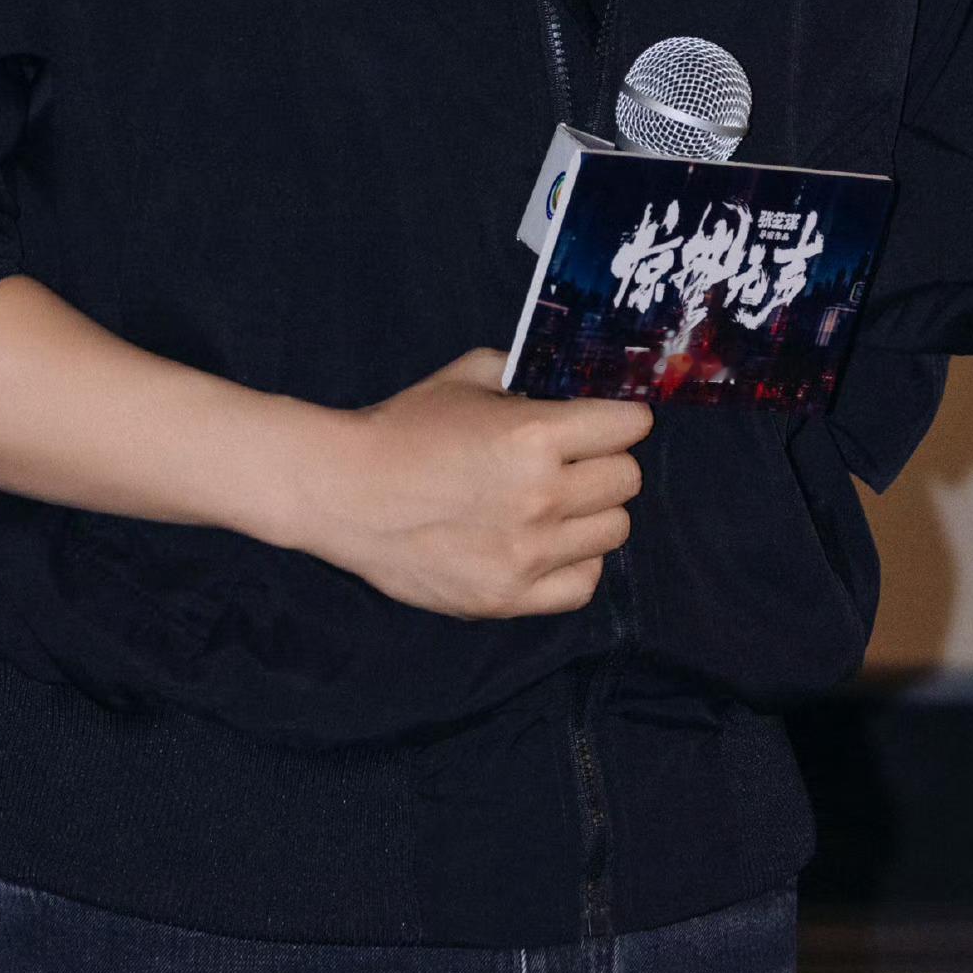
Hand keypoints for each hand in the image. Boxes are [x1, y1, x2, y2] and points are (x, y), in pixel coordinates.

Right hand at [296, 347, 653, 618]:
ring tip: (556, 505)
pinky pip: (583, 584)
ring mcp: (528, 554)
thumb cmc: (402, 429)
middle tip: (575, 461)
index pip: (629, 426)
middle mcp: (541, 496)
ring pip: (614, 531)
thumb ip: (527, 376)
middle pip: (627, 480)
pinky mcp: (510, 597)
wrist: (343, 493)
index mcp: (534, 435)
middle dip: (606, 462)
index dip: (620, 417)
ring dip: (592, 513)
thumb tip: (574, 388)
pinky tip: (548, 545)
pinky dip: (575, 563)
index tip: (606, 421)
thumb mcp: (466, 377)